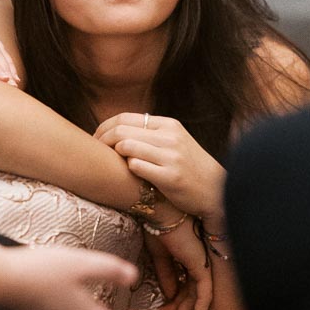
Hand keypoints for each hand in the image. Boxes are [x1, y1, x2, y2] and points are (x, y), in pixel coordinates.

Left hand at [94, 112, 225, 223]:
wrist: (216, 191)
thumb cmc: (190, 168)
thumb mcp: (175, 142)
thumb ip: (151, 134)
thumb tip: (117, 129)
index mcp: (169, 125)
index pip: (125, 118)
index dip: (104, 128)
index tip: (95, 139)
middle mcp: (170, 137)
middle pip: (121, 131)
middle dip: (101, 141)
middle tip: (93, 153)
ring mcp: (171, 156)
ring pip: (126, 147)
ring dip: (114, 156)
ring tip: (110, 165)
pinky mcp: (170, 177)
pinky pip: (136, 166)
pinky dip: (127, 170)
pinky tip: (128, 176)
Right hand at [141, 219, 212, 309]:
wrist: (161, 215)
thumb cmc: (158, 228)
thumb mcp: (158, 256)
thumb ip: (165, 275)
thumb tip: (168, 294)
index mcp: (186, 259)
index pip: (182, 286)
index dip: (172, 302)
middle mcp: (196, 263)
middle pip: (189, 294)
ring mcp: (201, 266)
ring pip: (196, 298)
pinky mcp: (204, 269)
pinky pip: (205, 296)